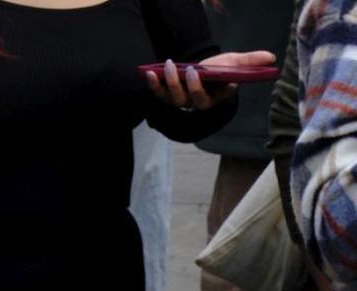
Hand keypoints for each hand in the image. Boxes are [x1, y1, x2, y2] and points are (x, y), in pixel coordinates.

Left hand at [146, 52, 275, 110]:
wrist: (200, 69)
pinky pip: (159, 93)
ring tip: (169, 64)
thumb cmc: (219, 68)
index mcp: (217, 97)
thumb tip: (271, 58)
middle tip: (192, 70)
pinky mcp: (167, 96)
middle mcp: (198, 102)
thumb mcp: (234, 63)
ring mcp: (181, 100)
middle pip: (193, 100)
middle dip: (192, 86)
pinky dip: (153, 84)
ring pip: (175, 97)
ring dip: (170, 82)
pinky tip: (149, 72)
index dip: (215, 91)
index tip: (217, 78)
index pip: (216, 98)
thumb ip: (251, 62)